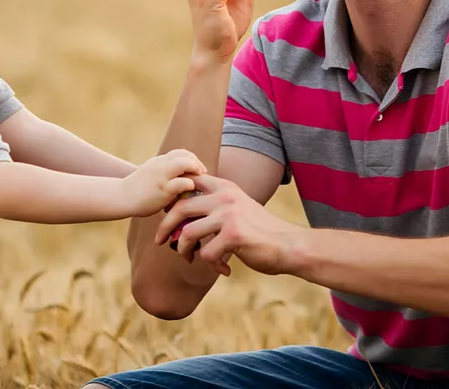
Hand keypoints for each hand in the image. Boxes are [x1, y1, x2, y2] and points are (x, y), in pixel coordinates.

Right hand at [121, 150, 206, 217]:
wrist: (120, 197)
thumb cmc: (137, 189)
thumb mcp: (151, 174)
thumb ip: (165, 172)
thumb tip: (182, 177)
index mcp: (159, 161)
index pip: (181, 153)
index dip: (192, 159)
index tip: (198, 170)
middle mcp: (161, 165)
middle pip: (185, 155)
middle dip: (197, 163)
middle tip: (202, 174)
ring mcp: (162, 176)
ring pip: (184, 163)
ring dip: (195, 169)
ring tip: (198, 179)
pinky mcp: (162, 189)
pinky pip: (181, 183)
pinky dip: (189, 185)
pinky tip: (189, 190)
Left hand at [155, 173, 303, 276]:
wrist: (288, 245)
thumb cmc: (261, 231)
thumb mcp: (238, 208)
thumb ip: (215, 207)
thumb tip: (182, 218)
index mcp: (226, 187)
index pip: (189, 181)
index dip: (172, 195)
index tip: (166, 211)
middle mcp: (225, 197)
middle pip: (180, 207)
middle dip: (165, 226)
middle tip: (160, 240)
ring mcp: (229, 215)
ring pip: (188, 233)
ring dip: (183, 250)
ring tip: (189, 258)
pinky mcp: (233, 235)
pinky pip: (206, 254)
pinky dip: (211, 265)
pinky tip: (223, 268)